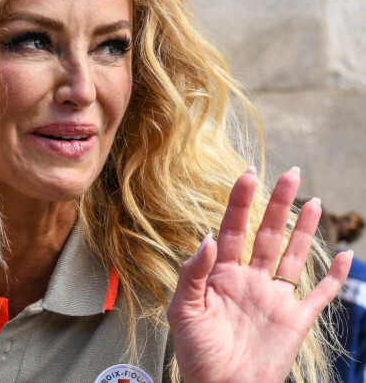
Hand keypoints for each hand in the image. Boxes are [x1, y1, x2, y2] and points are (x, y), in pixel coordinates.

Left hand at [167, 167, 351, 382]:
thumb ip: (193, 272)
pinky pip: (319, 294)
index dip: (240, 202)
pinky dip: (334, 277)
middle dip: (278, 204)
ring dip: (304, 229)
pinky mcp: (295, 321)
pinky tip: (344, 256)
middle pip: (268, 233)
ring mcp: (274, 298)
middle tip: (290, 175)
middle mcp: (250, 279)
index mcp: (221, 273)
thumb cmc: (196, 354)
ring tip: (313, 201)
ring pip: (293, 255)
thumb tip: (206, 237)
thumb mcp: (183, 309)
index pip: (233, 228)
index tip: (248, 174)